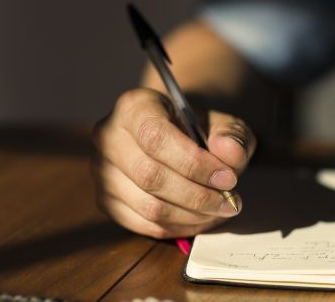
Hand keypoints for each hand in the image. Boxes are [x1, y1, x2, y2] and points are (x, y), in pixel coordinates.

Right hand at [91, 88, 255, 238]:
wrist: (178, 138)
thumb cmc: (199, 130)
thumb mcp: (223, 125)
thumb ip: (232, 136)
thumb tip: (230, 153)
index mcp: (134, 106)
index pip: (155, 137)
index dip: (194, 163)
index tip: (228, 178)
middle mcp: (108, 136)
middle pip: (150, 176)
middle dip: (197, 195)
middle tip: (230, 201)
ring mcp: (102, 171)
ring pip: (148, 207)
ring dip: (192, 215)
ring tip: (219, 210)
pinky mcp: (107, 201)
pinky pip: (144, 225)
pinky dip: (179, 228)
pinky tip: (201, 219)